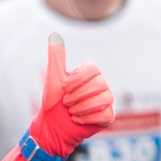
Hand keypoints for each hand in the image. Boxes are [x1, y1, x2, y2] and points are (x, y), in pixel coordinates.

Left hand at [28, 34, 113, 157]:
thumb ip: (57, 56)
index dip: (76, 80)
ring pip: (104, 99)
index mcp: (90, 73)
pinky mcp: (108, 116)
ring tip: (71, 111)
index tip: (63, 88)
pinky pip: (105, 114)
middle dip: (77, 96)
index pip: (93, 68)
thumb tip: (54, 34)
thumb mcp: (53, 77)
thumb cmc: (53, 101)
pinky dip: (87, 118)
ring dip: (81, 107)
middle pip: (100, 84)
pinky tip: (78, 120)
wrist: (52, 126)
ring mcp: (106, 100)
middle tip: (66, 102)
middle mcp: (101, 84)